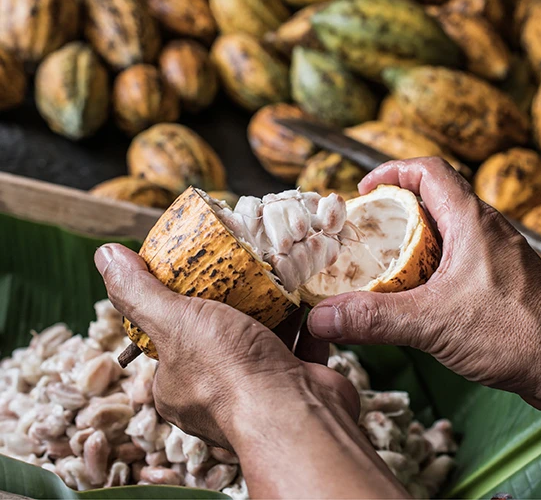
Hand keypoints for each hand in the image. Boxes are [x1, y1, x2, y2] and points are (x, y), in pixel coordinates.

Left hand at [95, 245, 408, 497]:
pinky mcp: (297, 382)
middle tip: (237, 268)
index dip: (176, 305)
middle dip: (228, 304)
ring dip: (268, 310)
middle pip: (217, 336)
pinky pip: (298, 344)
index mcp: (175, 387)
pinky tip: (302, 296)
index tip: (191, 274)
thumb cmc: (229, 373)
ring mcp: (260, 389)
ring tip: (271, 274)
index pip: (167, 340)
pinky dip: (302, 321)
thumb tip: (106, 256)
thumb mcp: (174, 323)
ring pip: (260, 340)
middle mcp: (215, 393)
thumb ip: (140, 292)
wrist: (298, 415)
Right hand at [307, 157, 540, 405]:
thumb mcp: (435, 323)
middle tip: (363, 237)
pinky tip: (414, 300)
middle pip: (432, 201)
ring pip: (444, 235)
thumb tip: (325, 315)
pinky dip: (429, 273)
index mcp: (472, 221)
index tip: (363, 192)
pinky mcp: (499, 283)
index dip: (391, 172)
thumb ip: (376, 318)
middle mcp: (485, 231)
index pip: (428, 170)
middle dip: (393, 215)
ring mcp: (494, 257)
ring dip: (410, 246)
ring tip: (380, 270)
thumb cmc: (523, 333)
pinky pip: (455, 264)